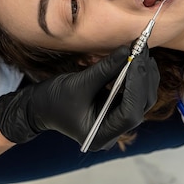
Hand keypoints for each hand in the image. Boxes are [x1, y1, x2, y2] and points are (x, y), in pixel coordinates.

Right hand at [0, 45, 159, 150]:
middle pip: (141, 105)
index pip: (130, 113)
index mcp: (102, 135)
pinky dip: (136, 75)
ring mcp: (117, 120)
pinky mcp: (117, 108)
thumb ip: (105, 69)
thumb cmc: (53, 100)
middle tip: (142, 49)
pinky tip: (136, 57)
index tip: (137, 60)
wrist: (40, 107)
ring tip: (140, 49)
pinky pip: (134, 92)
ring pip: (142, 98)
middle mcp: (114, 131)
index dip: (137, 85)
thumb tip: (128, 50)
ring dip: (143, 73)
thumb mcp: (78, 83)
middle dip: (143, 76)